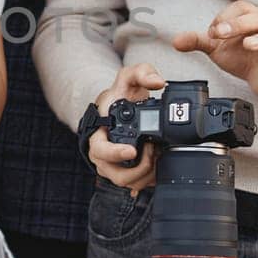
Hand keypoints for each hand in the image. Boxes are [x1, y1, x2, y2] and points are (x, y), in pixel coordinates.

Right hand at [88, 63, 165, 193]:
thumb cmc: (120, 97)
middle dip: (141, 168)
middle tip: (155, 151)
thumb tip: (158, 82)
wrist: (121, 111)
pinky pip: (140, 186)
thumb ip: (142, 72)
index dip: (116, 154)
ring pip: (131, 184)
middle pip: (119, 176)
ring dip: (149, 174)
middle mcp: (102, 156)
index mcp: (98, 135)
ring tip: (159, 155)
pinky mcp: (126, 176)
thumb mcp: (128, 78)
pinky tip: (159, 163)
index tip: (133, 150)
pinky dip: (152, 178)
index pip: (101, 151)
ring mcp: (114, 168)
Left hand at [172, 0, 257, 102]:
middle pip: (256, 17)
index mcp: (250, 18)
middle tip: (220, 33)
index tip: (211, 33)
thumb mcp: (218, 48)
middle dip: (237, 24)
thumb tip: (175, 41)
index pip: (240, 8)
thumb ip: (198, 42)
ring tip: (248, 45)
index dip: (224, 18)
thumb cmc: (243, 57)